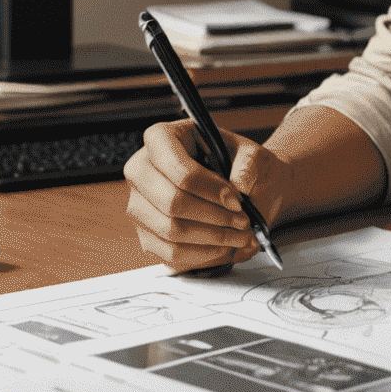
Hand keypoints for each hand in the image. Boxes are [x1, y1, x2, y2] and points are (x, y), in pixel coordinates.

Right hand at [123, 120, 289, 271]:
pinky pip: (169, 252)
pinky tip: (224, 245)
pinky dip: (201, 253)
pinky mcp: (146, 233)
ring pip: (170, 230)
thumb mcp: (252, 153)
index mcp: (161, 138)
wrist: (236, 183)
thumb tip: (241, 184)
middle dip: (213, 216)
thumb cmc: (238, 163)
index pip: (178, 169)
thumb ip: (250, 163)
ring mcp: (138, 204)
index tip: (237, 200)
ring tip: (239, 234)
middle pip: (171, 203)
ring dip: (211, 237)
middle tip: (243, 220)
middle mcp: (140, 170)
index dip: (209, 189)